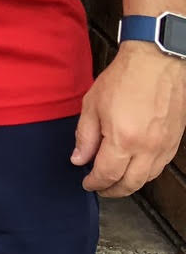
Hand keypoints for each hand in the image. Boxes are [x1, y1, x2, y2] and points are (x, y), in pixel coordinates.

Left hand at [72, 41, 185, 195]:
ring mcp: (164, 147)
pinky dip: (146, 173)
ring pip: (147, 178)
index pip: (107, 174)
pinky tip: (135, 168)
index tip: (87, 183)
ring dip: (130, 184)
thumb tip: (79, 160)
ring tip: (115, 181)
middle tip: (100, 188)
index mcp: (123, 140)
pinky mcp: (175, 141)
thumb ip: (85, 136)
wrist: (158, 62)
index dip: (95, 183)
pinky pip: (160, 166)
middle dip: (112, 190)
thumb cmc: (124, 78)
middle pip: (130, 184)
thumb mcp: (93, 104)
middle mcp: (147, 149)